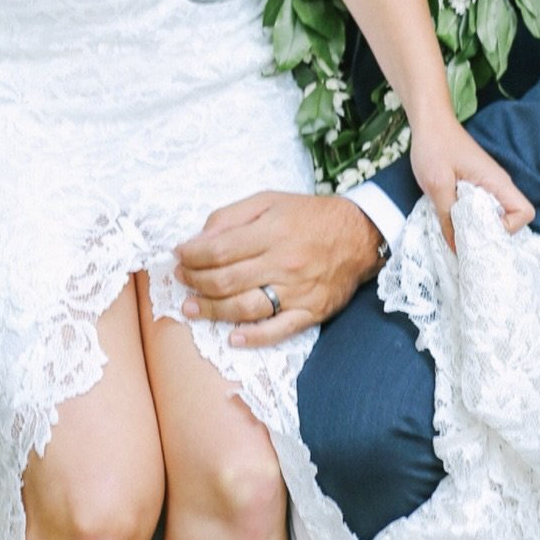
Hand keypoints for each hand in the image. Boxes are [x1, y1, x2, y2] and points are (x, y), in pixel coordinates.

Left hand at [174, 191, 382, 347]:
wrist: (360, 235)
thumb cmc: (310, 216)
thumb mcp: (270, 201)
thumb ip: (233, 216)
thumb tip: (200, 237)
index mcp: (272, 232)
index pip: (219, 249)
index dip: (192, 255)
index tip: (179, 256)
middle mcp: (283, 263)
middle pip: (226, 281)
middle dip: (195, 282)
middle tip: (181, 280)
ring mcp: (297, 291)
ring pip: (245, 308)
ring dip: (212, 311)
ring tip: (190, 308)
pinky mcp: (311, 311)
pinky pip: (278, 330)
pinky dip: (253, 338)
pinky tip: (232, 339)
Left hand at [410, 114, 533, 246]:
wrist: (429, 121)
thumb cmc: (435, 147)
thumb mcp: (438, 185)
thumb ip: (448, 217)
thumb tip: (457, 248)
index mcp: (497, 182)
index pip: (524, 213)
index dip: (507, 228)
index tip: (480, 232)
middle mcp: (497, 185)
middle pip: (510, 219)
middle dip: (490, 233)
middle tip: (464, 239)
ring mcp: (487, 185)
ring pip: (493, 215)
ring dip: (477, 227)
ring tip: (455, 231)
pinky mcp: (475, 185)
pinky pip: (480, 208)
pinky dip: (469, 218)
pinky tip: (450, 219)